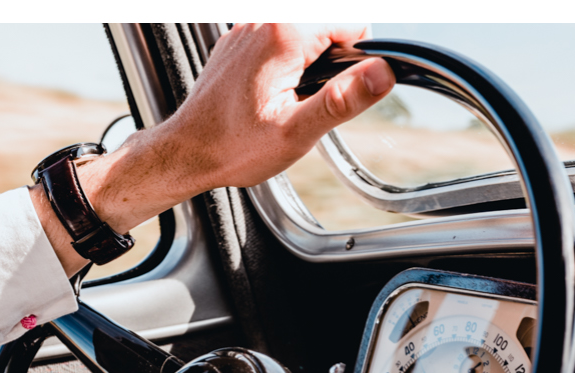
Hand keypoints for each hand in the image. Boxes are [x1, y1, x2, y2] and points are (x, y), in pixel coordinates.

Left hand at [45, 25, 393, 276]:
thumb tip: (384, 73)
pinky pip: (281, 41)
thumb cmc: (237, 145)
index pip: (350, 24)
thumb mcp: (300, 130)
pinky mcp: (240, 41)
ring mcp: (248, 28)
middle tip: (311, 103)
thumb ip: (344, 98)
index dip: (357, 61)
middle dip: (333, 63)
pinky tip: (274, 95)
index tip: (341, 93)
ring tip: (292, 101)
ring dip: (311, 65)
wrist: (191, 149)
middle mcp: (263, 21)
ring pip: (305, 33)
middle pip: (327, 26)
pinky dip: (289, 65)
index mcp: (283, 36)